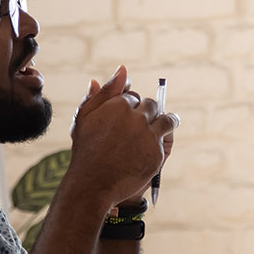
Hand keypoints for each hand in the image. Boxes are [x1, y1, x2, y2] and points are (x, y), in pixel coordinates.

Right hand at [64, 65, 177, 212]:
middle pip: (151, 105)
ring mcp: (149, 135)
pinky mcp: (158, 152)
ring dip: (165, 120)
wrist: (92, 184)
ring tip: (162, 126)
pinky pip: (166, 138)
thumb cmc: (86, 149)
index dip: (131, 105)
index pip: (133, 96)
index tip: (128, 114)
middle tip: (142, 122)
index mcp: (118, 105)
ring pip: (166, 119)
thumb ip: (104, 92)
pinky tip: (154, 144)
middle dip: (147, 111)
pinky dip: (162, 139)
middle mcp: (136, 117)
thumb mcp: (87, 118)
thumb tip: (123, 69)